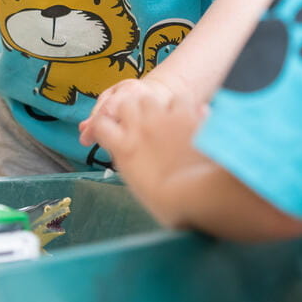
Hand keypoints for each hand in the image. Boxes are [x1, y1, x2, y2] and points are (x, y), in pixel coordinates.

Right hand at [84, 84, 207, 226]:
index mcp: (124, 148)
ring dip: (152, 107)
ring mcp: (162, 119)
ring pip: (148, 99)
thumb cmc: (170, 202)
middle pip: (124, 105)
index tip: (108, 131)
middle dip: (130, 112)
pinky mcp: (186, 116)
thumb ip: (129, 164)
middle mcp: (139, 128)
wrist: (200, 195)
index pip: (100, 125)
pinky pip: (179, 100)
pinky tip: (186, 118)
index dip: (102, 126)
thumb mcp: (138, 185)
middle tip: (138, 124)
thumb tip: (128, 157)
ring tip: (162, 119)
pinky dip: (181, 108)